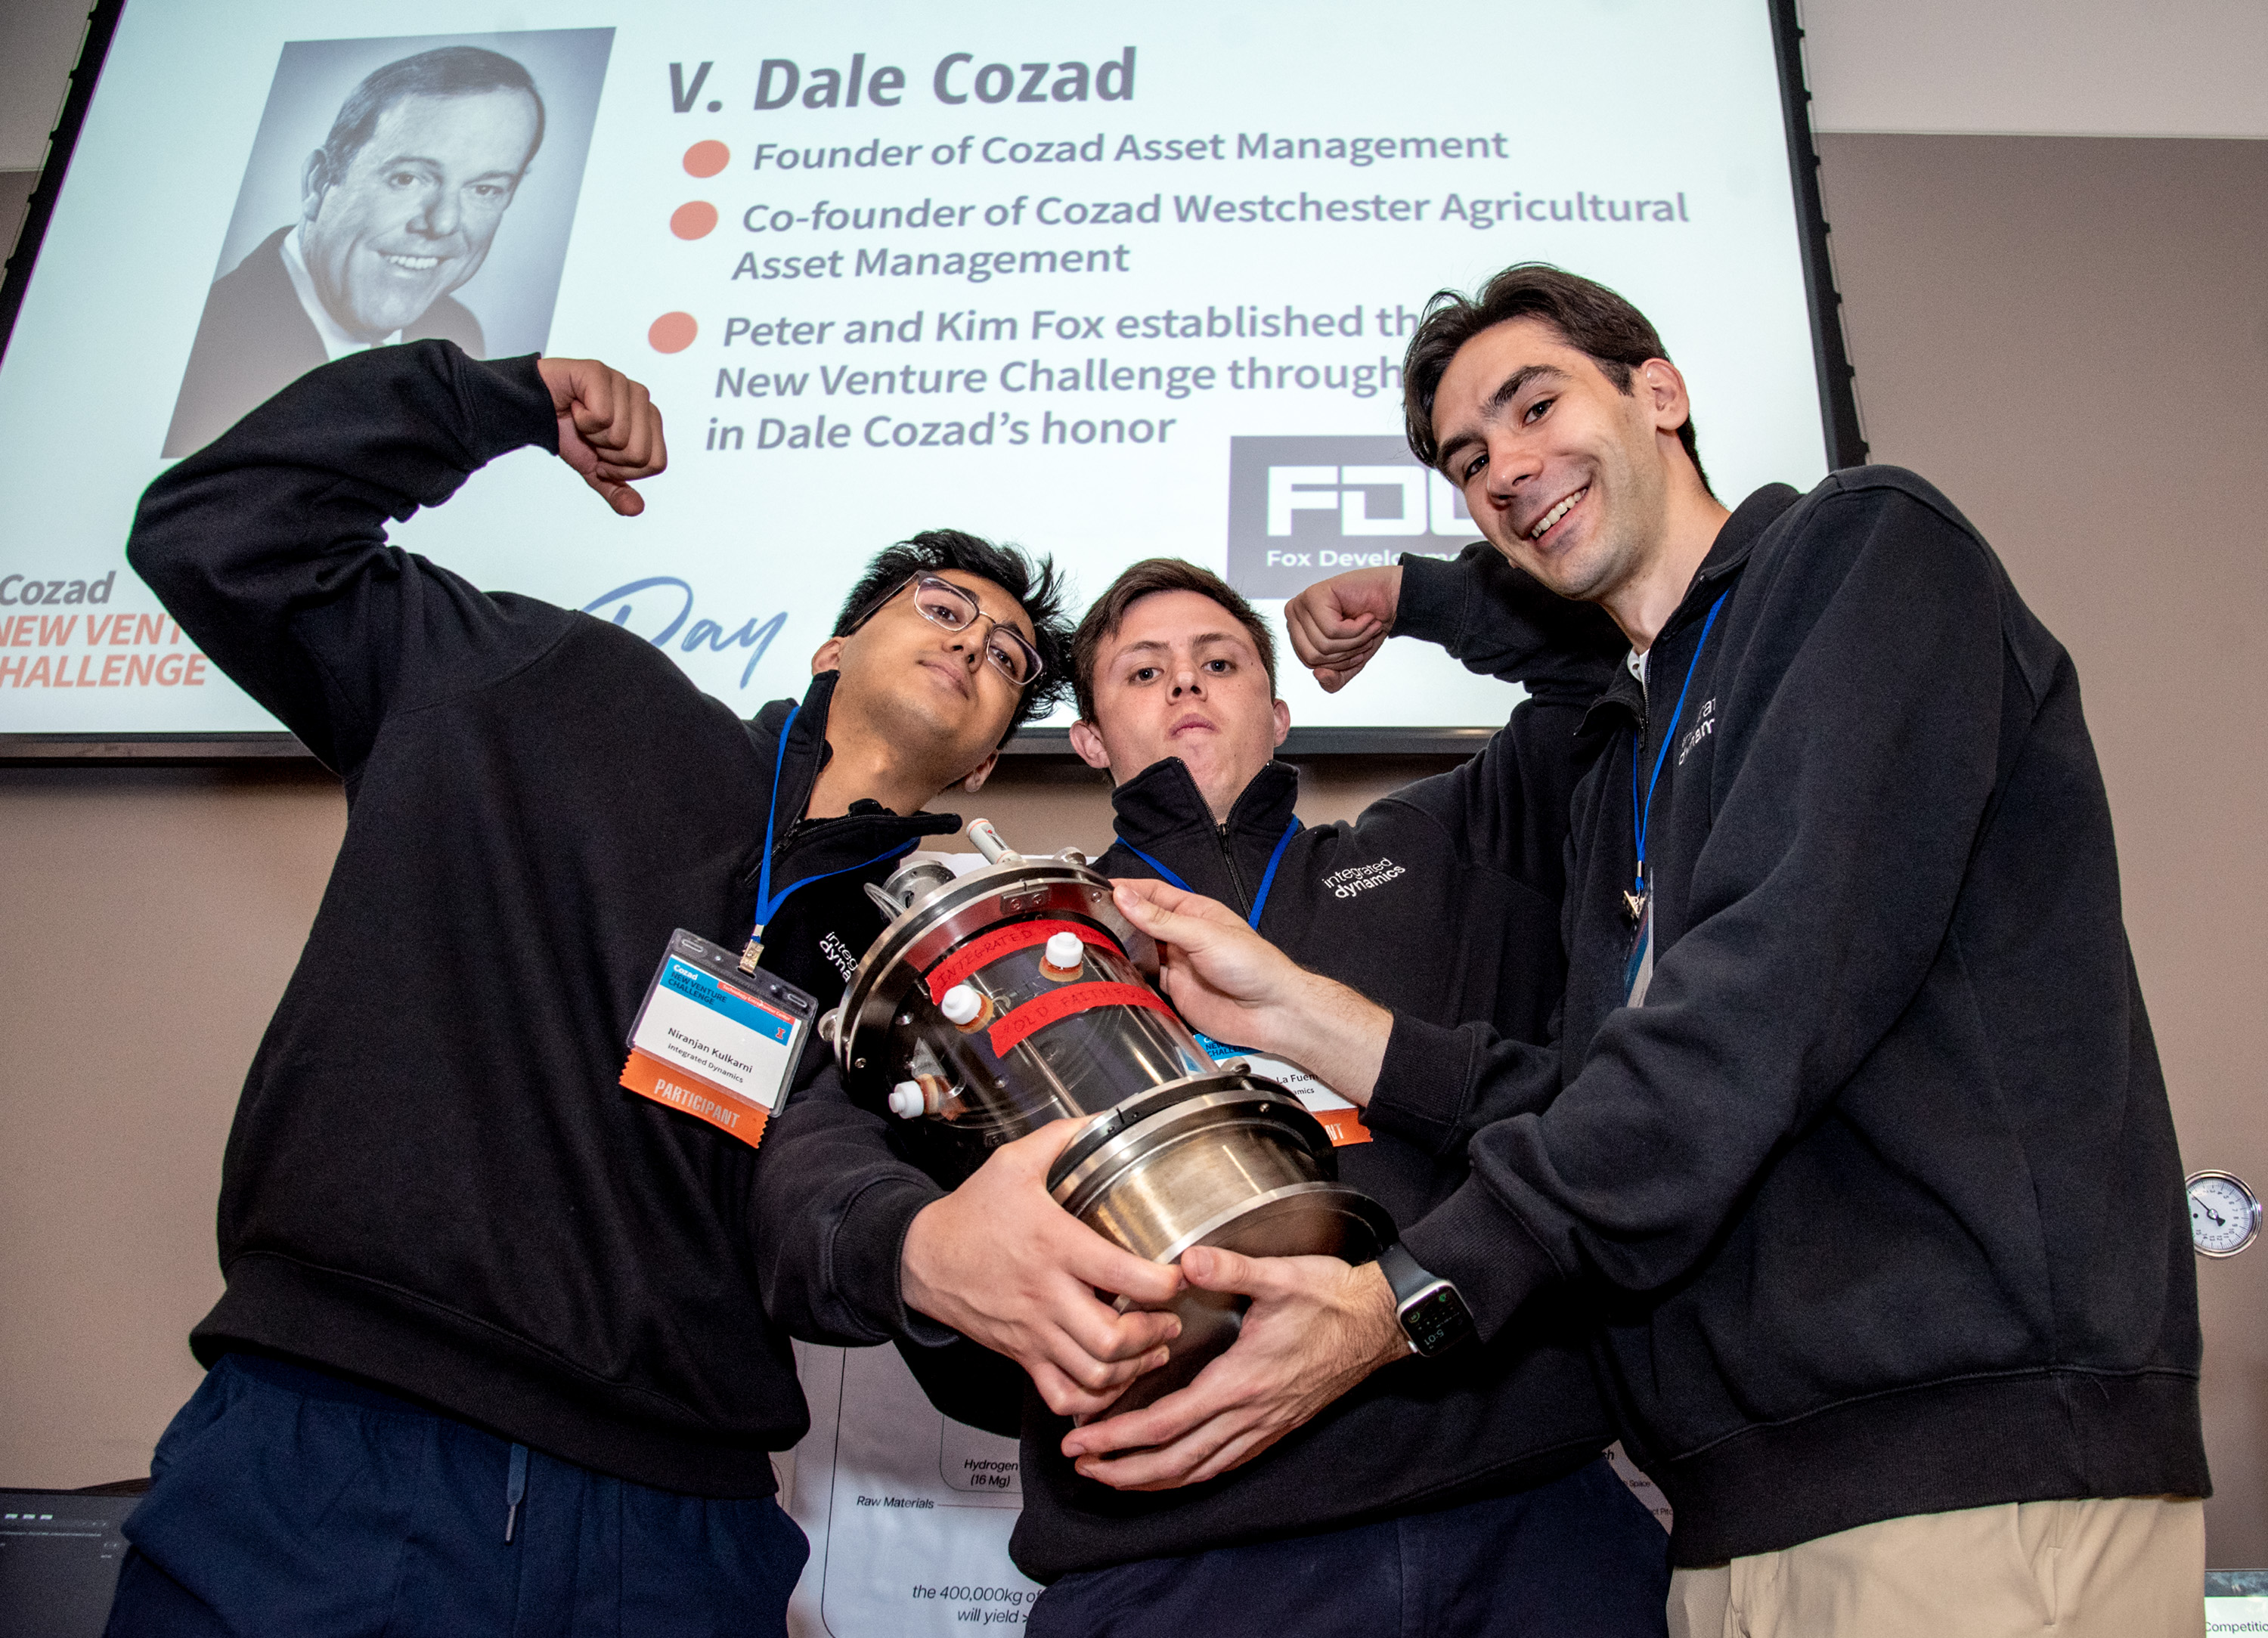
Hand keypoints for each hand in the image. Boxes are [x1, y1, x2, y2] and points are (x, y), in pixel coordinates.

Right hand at [534, 356, 665, 514]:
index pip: (655, 463)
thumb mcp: (594, 470)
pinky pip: (601, 416)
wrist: (532, 413)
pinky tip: (574, 406)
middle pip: (639, 454)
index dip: (623, 469)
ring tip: (581, 419)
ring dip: (592, 436)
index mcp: (649, 419)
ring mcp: (622, 381)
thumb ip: (616, 490)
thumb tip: (636, 509)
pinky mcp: (599, 371)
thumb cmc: (569, 433)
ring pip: (620, 436)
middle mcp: (642, 397)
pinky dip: (580, 420)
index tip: (602, 453)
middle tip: (590, 435)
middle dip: (607, 454)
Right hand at [901, 1119, 1185, 1419]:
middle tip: (1170, 1317)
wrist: (922, 1257)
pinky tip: (1113, 1378)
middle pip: (1110, 1338)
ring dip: (1133, 1368)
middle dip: (1153, 1334)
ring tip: (1153, 1347)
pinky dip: (1094, 1399)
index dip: (1163, 1282)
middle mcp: (1046, 1294)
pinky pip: (1062, 1396)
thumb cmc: (972, 1212)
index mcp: (1053, 1244)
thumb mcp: (1014, 1161)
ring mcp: (1034, 1331)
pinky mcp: (1022, 1355)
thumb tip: (1107, 1118)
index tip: (1180, 1273)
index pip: (1120, 1274)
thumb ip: (1064, 1137)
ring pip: (1093, 1373)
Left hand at [1061, 1247, 1407, 1488]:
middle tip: (1082, 1466)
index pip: (1167, 1424)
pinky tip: (1174, 1470)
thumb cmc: (1332, 1298)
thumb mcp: (1281, 1275)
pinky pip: (1224, 1464)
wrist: (1379, 1323)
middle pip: (1175, 1462)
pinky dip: (1190, 1475)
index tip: (1082, 1439)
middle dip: (1123, 1470)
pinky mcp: (1276, 1426)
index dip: (1119, 1437)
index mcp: (1242, 1382)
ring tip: (1114, 1476)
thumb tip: (1187, 1261)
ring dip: (1152, 1480)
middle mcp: (1250, 1415)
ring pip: (1199, 1471)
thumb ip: (1232, 1268)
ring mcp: (1264, 1426)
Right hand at [1111, 878, 1391, 1101]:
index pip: (1152, 894)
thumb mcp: (1204, 934)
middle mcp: (1184, 935)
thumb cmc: (1254, 966)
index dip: (1126, 890)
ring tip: (1094, 944)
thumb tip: (1126, 898)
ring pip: (1141, 951)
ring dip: (1122, 948)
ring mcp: (1179, 963)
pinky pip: (1146, 981)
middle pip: (1142, 922)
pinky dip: (1130, 977)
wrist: (1272, 1013)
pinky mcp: (1176, 991)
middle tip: (1087, 919)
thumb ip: (1161, 919)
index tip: (1098, 890)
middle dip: (1118, 919)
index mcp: (1195, 912)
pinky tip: (1116, 973)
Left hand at [1285, 566, 1401, 692]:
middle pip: (1314, 657)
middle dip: (1346, 652)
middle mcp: (1294, 615)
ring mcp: (1302, 603)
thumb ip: (1333, 680)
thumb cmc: (1368, 626)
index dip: (1339, 662)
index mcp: (1297, 631)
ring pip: (1323, 644)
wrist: (1393, 600)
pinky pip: (1332, 630)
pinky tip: (1366, 617)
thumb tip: (1318, 674)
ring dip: (1355, 639)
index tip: (1357, 647)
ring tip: (1367, 625)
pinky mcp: (1314, 595)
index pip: (1310, 663)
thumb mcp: (1350, 663)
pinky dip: (1357, 629)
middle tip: (1364, 636)